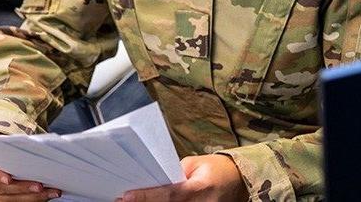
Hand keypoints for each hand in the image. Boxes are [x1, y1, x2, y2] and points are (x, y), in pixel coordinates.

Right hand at [0, 154, 61, 200]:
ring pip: (9, 200)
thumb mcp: (2, 147)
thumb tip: (36, 148)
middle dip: (23, 188)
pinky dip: (31, 199)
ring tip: (50, 191)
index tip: (9, 179)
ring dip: (32, 197)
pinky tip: (45, 195)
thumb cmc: (0, 151)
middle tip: (40, 186)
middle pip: (1, 189)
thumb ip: (12, 150)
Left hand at [117, 154, 248, 201]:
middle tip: (122, 200)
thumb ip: (175, 174)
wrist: (238, 180)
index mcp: (200, 188)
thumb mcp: (195, 164)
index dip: (146, 197)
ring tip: (131, 201)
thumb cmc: (215, 168)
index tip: (125, 197)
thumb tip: (153, 180)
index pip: (168, 195)